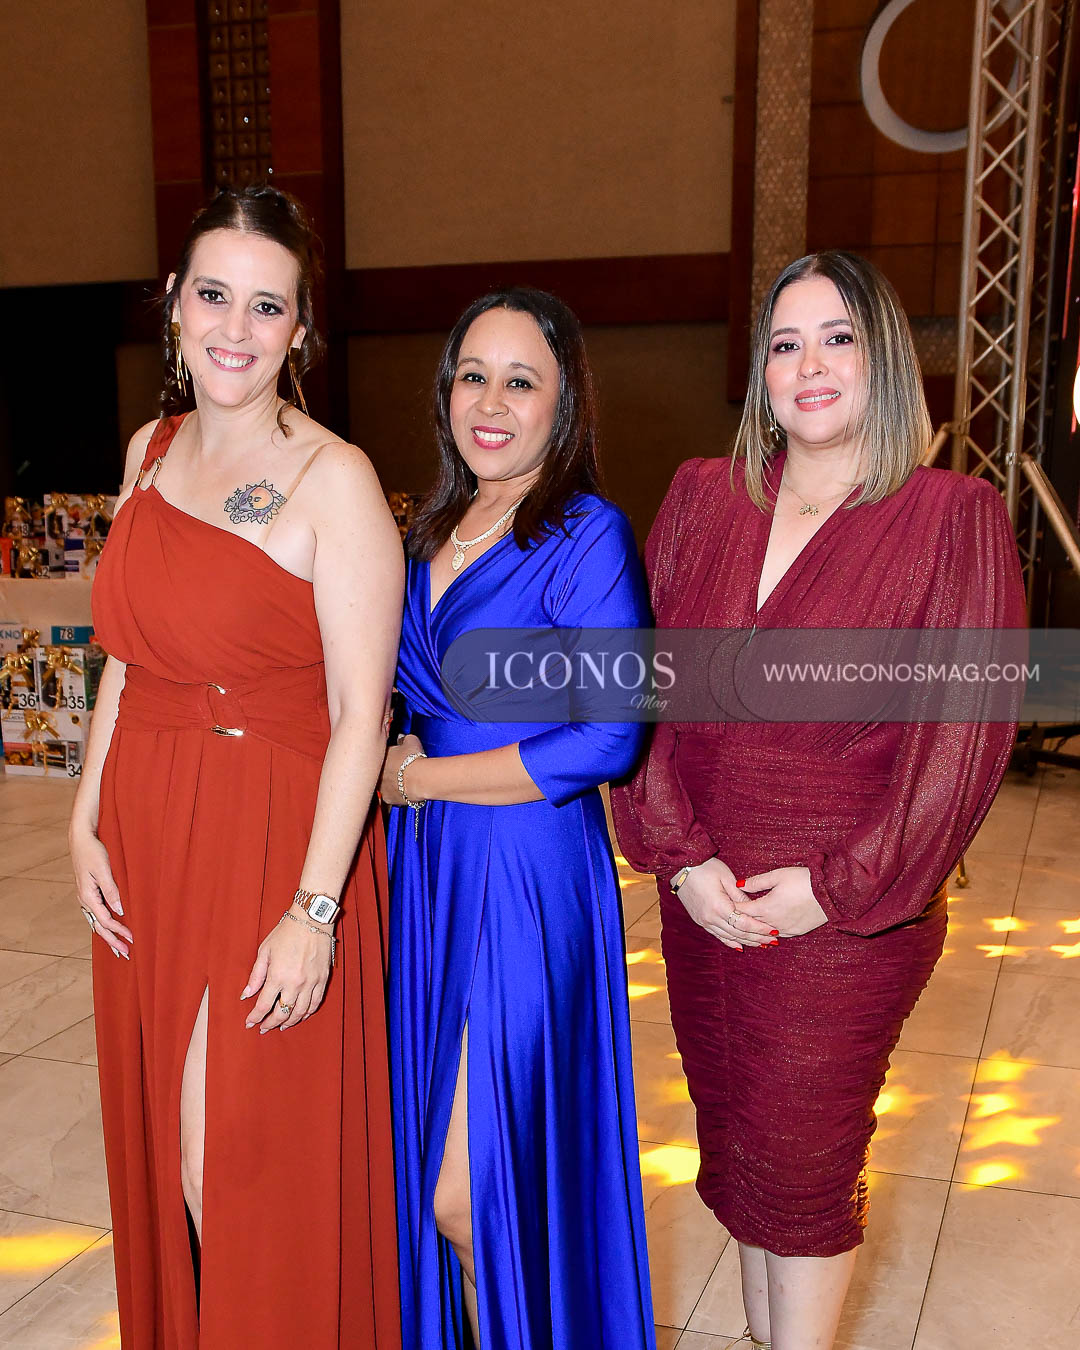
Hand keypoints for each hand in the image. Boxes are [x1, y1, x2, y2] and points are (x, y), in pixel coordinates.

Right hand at [70, 823, 132, 958]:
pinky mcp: (89, 893)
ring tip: (118, 948)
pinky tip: (110, 930)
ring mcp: (86, 897)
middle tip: (125, 954)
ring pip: (96, 922)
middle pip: (99, 926)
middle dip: (112, 941)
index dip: (119, 931)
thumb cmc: (93, 851)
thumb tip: (119, 911)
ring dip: (108, 936)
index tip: (132, 939)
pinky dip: (104, 925)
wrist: (81, 839)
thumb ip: (111, 890)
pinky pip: (96, 914)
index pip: (105, 920)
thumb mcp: (103, 869)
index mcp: (88, 896)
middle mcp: (85, 899)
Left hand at [241, 910, 332, 1032]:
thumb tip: (246, 995)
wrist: (312, 919)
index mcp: (278, 976)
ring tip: (281, 1026)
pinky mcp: (323, 979)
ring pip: (300, 1012)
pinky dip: (307, 1013)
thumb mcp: (264, 951)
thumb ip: (255, 976)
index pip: (264, 1005)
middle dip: (270, 1024)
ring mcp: (311, 982)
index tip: (250, 1023)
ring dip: (289, 1022)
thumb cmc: (286, 932)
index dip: (255, 1017)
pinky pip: (316, 1003)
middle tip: (264, 1028)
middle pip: (282, 1013)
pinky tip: (300, 1016)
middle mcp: (295, 983)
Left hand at [379, 733, 424, 803]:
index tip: (397, 754)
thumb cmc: (413, 760)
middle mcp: (376, 774)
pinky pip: (392, 795)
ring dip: (392, 782)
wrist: (418, 778)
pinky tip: (407, 788)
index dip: (389, 755)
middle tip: (400, 767)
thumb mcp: (410, 740)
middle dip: (389, 769)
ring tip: (405, 778)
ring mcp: (381, 788)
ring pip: (384, 785)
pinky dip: (398, 793)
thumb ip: (404, 738)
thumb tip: (403, 738)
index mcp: (378, 758)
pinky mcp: (389, 799)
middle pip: (380, 771)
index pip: (379, 755)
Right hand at [675, 857, 776, 949]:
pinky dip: (730, 941)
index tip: (773, 930)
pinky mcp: (700, 920)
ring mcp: (704, 921)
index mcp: (719, 906)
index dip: (760, 928)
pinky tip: (740, 946)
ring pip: (729, 937)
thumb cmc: (705, 867)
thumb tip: (754, 907)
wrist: (681, 867)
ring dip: (746, 941)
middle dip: (757, 938)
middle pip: (738, 933)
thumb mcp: (726, 877)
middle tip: (773, 940)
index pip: (744, 923)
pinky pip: (717, 935)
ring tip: (762, 944)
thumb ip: (740, 895)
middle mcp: (710, 918)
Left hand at [736, 866, 826, 937]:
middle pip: (750, 924)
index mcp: (766, 908)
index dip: (732, 908)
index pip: (742, 911)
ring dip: (755, 929)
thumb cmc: (804, 880)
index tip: (724, 904)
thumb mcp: (778, 876)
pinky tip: (766, 930)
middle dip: (740, 920)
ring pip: (763, 933)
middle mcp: (773, 922)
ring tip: (746, 925)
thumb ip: (756, 882)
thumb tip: (739, 885)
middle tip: (730, 916)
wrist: (831, 893)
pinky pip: (778, 935)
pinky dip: (769, 933)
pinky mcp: (796, 932)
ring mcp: (786, 929)